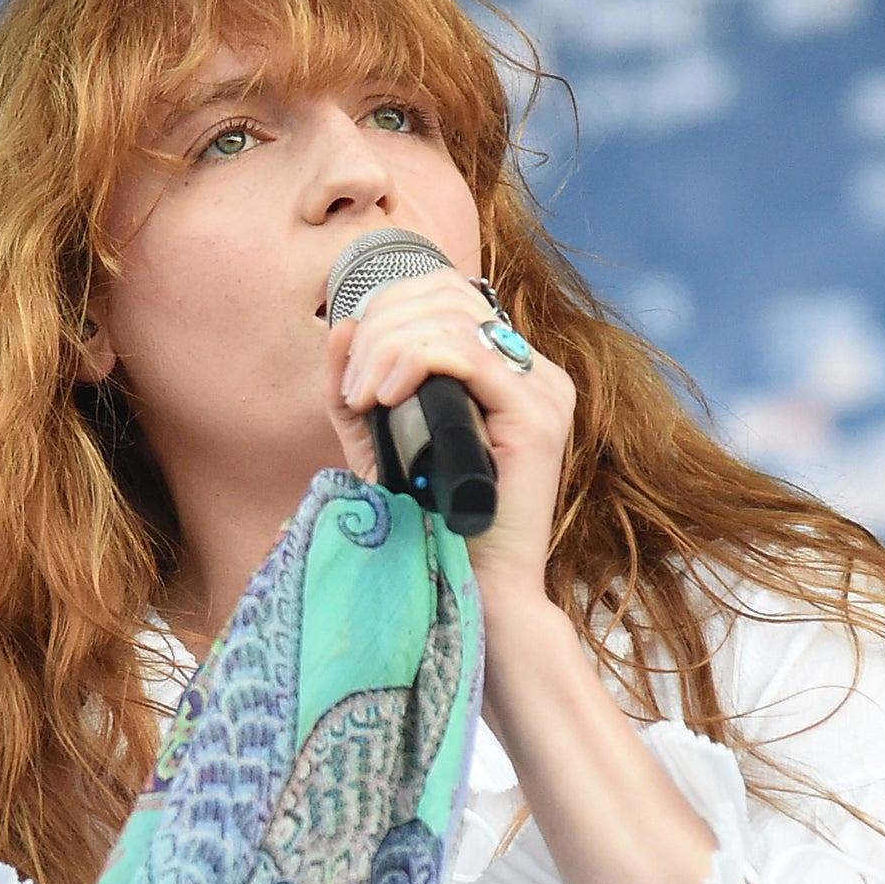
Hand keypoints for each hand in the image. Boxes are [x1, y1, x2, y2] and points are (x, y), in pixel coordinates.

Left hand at [326, 270, 574, 610]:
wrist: (477, 590)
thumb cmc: (433, 524)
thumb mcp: (378, 443)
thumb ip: (356, 386)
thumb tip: (340, 324)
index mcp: (508, 369)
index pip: (446, 293)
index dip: (387, 310)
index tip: (354, 375)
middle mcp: (535, 371)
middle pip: (446, 293)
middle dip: (380, 326)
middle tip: (353, 388)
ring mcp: (543, 391)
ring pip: (450, 317)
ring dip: (387, 346)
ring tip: (364, 397)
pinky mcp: (537, 416)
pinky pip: (467, 353)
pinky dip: (413, 360)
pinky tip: (386, 396)